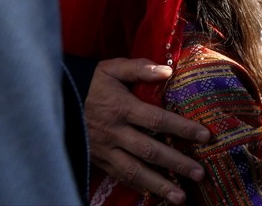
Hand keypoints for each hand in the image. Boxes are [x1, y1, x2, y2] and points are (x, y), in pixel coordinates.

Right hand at [86, 58, 209, 203]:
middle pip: (150, 151)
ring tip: (180, 197)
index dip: (181, 128)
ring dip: (159, 185)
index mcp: (121, 107)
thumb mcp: (113, 68)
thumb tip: (167, 71)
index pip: (157, 120)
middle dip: (176, 163)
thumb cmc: (92, 82)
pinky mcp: (99, 160)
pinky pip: (120, 176)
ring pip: (134, 171)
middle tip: (200, 174)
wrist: (57, 99)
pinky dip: (139, 187)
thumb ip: (140, 69)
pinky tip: (155, 195)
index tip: (205, 136)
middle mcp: (114, 132)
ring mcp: (105, 149)